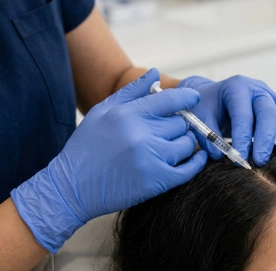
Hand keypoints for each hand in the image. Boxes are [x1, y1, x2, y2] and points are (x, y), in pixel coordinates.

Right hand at [11, 68, 206, 252]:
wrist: (73, 186)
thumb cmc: (87, 148)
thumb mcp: (103, 112)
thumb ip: (131, 92)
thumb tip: (155, 73)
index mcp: (129, 114)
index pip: (170, 99)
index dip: (186, 97)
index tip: (193, 98)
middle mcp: (142, 134)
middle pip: (180, 123)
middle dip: (179, 125)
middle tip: (171, 131)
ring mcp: (151, 158)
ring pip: (186, 144)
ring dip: (184, 144)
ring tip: (173, 146)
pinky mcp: (157, 182)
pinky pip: (189, 170)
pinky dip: (196, 164)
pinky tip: (195, 159)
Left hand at [179, 75, 275, 165]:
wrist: (217, 101)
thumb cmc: (208, 110)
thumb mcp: (200, 118)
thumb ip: (207, 136)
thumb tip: (219, 155)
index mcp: (237, 87)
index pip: (242, 111)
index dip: (242, 136)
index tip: (238, 158)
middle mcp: (259, 90)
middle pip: (268, 112)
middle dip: (265, 139)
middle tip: (260, 162)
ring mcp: (274, 99)